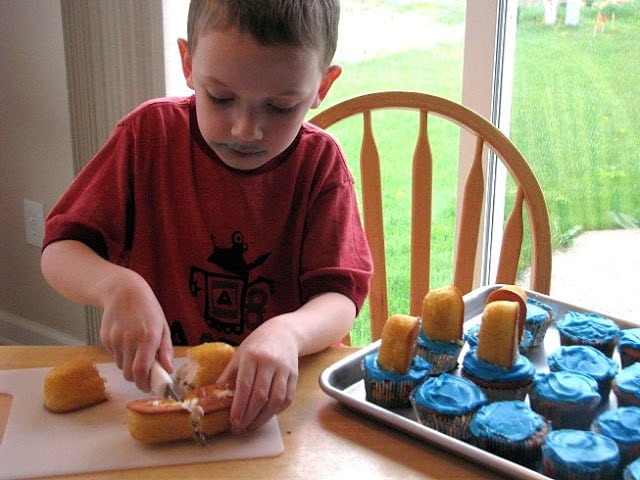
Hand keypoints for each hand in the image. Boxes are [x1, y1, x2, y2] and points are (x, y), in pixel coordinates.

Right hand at [99, 270, 172, 390]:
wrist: (123, 291)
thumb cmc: (148, 309)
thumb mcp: (163, 326)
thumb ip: (166, 350)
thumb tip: (168, 370)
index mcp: (148, 336)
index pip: (142, 370)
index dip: (144, 384)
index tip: (149, 387)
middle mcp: (129, 339)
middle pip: (129, 373)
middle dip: (138, 378)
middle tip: (146, 373)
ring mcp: (115, 338)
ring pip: (121, 366)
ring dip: (129, 365)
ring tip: (136, 349)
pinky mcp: (104, 338)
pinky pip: (113, 355)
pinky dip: (121, 354)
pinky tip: (126, 339)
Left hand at [218, 316, 297, 433]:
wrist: (283, 333)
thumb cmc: (257, 345)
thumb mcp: (239, 355)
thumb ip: (229, 376)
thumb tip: (215, 398)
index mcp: (252, 356)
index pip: (245, 386)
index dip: (239, 406)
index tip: (233, 421)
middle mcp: (270, 362)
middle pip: (261, 396)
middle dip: (249, 416)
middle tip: (240, 428)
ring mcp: (284, 369)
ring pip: (276, 400)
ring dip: (263, 417)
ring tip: (252, 425)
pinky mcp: (295, 375)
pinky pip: (287, 398)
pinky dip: (276, 411)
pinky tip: (266, 415)